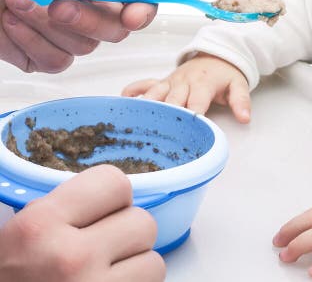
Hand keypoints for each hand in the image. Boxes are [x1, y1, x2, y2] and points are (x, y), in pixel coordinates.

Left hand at [0, 0, 156, 72]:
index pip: (140, 2)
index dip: (141, 11)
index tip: (131, 15)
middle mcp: (90, 7)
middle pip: (115, 30)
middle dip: (84, 17)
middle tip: (56, 1)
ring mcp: (67, 34)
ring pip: (82, 48)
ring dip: (45, 24)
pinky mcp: (42, 54)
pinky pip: (54, 61)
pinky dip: (30, 41)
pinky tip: (12, 19)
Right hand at [0, 164, 164, 281]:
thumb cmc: (9, 278)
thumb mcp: (18, 239)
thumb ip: (60, 212)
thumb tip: (110, 196)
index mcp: (38, 227)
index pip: (115, 182)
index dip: (112, 198)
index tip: (101, 212)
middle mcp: (69, 258)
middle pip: (143, 222)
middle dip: (125, 236)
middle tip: (99, 252)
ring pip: (154, 261)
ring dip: (134, 270)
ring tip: (101, 278)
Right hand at [122, 53, 251, 122]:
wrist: (216, 54)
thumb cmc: (226, 73)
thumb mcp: (239, 85)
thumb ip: (241, 101)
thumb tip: (245, 118)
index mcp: (203, 83)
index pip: (196, 103)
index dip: (192, 116)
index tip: (187, 131)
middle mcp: (183, 82)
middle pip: (171, 101)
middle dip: (166, 116)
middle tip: (159, 135)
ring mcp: (170, 82)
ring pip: (154, 94)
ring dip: (146, 107)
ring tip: (136, 122)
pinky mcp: (161, 81)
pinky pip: (142, 84)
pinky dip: (132, 92)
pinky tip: (122, 102)